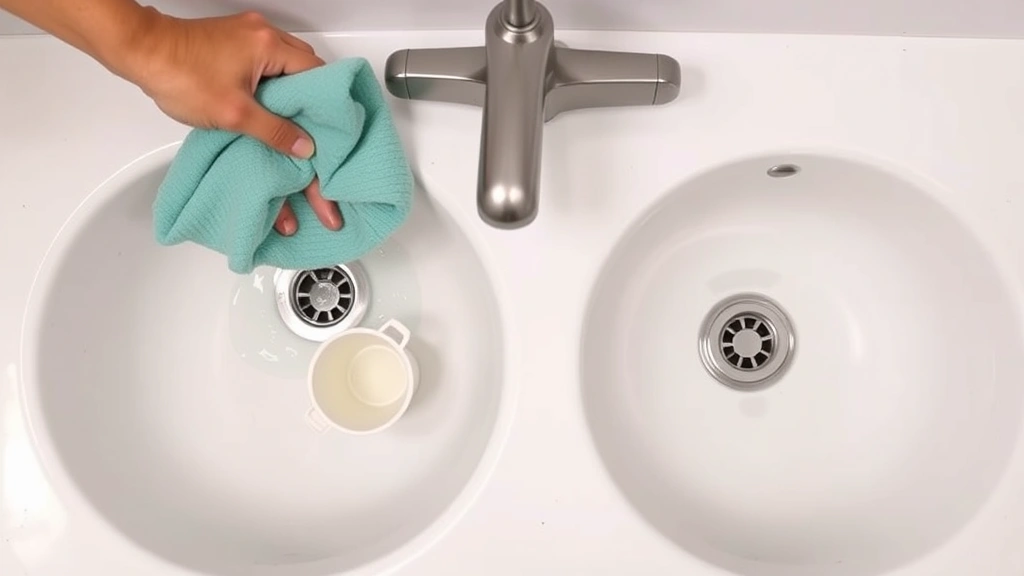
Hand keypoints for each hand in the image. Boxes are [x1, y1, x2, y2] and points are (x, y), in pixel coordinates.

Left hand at [124, 10, 341, 235]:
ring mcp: (247, 34)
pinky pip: (267, 61)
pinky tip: (265, 104)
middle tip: (310, 127)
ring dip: (290, 90)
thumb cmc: (178, 74)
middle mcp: (263, 33)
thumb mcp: (233, 114)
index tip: (328, 127)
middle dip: (310, 97)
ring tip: (288, 120)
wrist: (140, 52)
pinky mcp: (233, 41)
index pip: (317, 73)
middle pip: (306, 66)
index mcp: (269, 45)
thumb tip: (305, 146)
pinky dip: (273, 82)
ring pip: (286, 64)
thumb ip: (274, 131)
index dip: (325, 103)